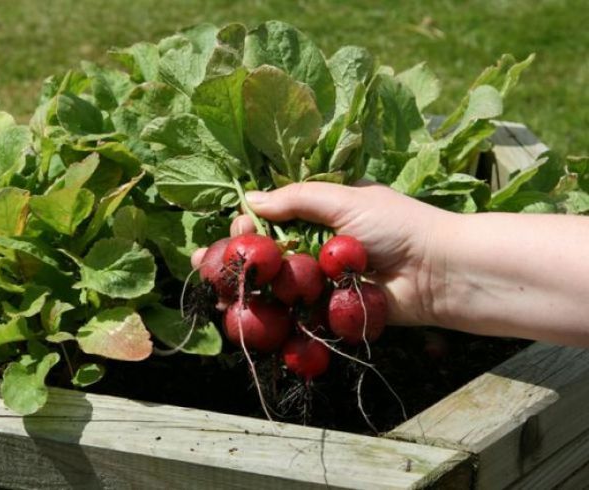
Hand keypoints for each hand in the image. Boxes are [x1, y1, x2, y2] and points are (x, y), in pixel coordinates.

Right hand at [192, 182, 451, 325]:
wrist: (439, 272)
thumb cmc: (396, 226)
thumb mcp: (346, 199)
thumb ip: (298, 200)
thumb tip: (249, 199)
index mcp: (321, 216)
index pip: (272, 220)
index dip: (249, 227)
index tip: (235, 231)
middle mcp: (317, 248)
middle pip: (268, 255)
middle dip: (238, 261)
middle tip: (204, 268)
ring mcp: (322, 281)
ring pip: (276, 286)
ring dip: (247, 291)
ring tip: (216, 296)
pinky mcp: (330, 310)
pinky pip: (297, 312)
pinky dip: (272, 316)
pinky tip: (243, 318)